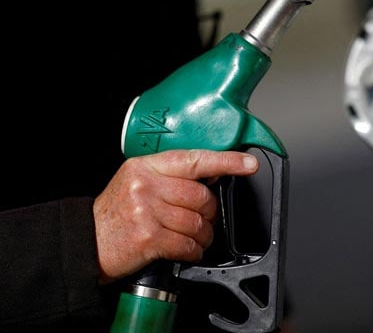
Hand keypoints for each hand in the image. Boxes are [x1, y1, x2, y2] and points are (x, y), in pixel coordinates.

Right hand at [93, 149, 257, 283]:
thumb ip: (169, 177)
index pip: (194, 159)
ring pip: (197, 222)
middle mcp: (146, 185)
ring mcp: (146, 211)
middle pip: (201, 196)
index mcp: (146, 166)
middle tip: (204, 220)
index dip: (226, 162)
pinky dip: (194, 251)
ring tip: (195, 239)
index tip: (249, 164)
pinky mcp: (148, 238)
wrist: (84, 243)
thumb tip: (209, 178)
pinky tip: (187, 251)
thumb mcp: (136, 182)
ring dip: (204, 236)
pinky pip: (188, 244)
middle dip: (210, 213)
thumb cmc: (114, 215)